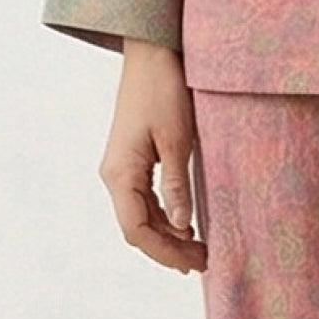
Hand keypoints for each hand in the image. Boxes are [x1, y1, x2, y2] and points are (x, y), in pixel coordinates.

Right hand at [98, 39, 206, 273]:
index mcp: (120, 172)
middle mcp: (115, 174)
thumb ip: (177, 186)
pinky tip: (187, 228)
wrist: (152, 53)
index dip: (163, 253)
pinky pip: (145, 202)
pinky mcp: (133, 163)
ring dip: (168, 237)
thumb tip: (181, 226)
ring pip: (142, 218)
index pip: (136, 230)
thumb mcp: (176, 141)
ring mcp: (122, 169)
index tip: (192, 265)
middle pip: (138, 229)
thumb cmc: (163, 90)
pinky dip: (166, 220)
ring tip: (199, 251)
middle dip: (168, 250)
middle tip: (203, 262)